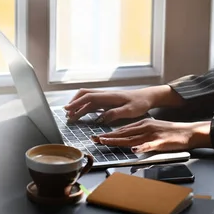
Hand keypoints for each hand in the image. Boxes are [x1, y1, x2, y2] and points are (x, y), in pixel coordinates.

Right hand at [64, 86, 184, 123]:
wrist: (147, 97)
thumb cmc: (140, 103)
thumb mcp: (130, 110)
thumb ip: (115, 114)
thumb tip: (100, 118)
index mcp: (110, 96)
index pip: (89, 97)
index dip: (77, 103)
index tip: (68, 109)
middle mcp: (106, 95)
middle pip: (85, 95)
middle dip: (74, 103)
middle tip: (67, 114)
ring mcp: (106, 97)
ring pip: (88, 99)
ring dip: (78, 106)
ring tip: (71, 116)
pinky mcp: (108, 101)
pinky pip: (93, 102)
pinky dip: (85, 107)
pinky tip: (82, 114)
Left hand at [91, 119, 211, 152]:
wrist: (189, 132)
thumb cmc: (171, 133)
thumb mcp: (153, 130)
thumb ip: (141, 135)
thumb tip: (129, 142)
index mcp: (143, 125)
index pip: (123, 130)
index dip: (109, 134)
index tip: (97, 137)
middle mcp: (145, 127)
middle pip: (123, 133)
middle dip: (108, 137)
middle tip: (95, 139)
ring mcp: (152, 134)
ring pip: (132, 138)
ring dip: (118, 140)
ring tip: (106, 142)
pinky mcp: (161, 142)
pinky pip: (150, 145)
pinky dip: (141, 147)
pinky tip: (134, 149)